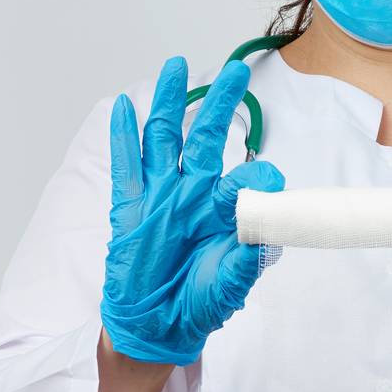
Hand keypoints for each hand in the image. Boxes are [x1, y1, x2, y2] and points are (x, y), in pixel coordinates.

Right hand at [101, 57, 284, 365]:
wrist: (160, 324)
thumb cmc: (201, 303)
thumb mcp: (231, 284)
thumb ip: (249, 257)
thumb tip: (268, 231)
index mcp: (225, 212)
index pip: (244, 182)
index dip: (257, 179)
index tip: (269, 179)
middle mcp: (195, 195)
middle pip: (207, 138)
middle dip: (220, 104)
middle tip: (235, 71)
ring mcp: (161, 196)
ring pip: (164, 139)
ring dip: (168, 102)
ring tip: (175, 66)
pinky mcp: (130, 206)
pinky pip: (126, 165)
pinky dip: (123, 135)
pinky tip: (123, 106)